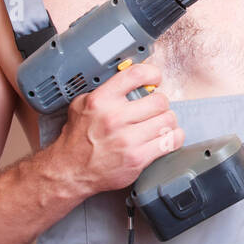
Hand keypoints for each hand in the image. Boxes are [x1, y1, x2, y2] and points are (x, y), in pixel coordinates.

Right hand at [49, 62, 183, 196]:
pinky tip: (165, 138)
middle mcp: (114, 118)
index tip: (155, 78)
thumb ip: (106, 90)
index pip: (136, 75)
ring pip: (168, 120)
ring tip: (159, 124)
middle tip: (155, 109)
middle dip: (160, 104)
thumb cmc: (78, 138)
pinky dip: (173, 138)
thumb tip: (132, 80)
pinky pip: (170, 141)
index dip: (152, 73)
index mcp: (101, 100)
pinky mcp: (138, 158)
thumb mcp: (82, 105)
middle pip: (159, 100)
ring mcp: (127, 140)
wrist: (71, 170)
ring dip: (167, 121)